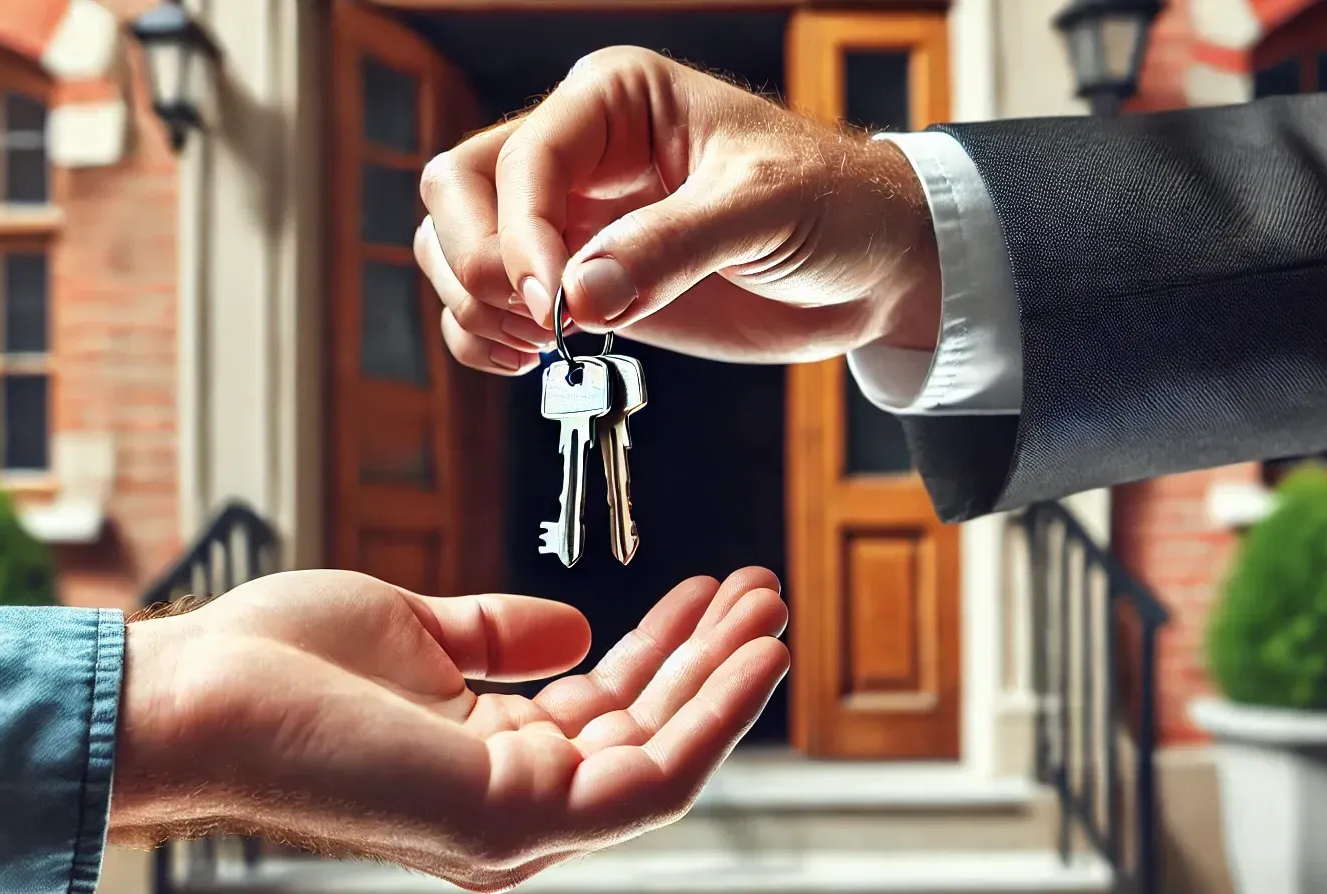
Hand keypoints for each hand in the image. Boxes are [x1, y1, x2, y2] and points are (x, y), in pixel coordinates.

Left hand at [110, 567, 788, 891]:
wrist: (195, 694)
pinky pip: (650, 779)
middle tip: (761, 588)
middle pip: (644, 733)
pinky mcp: (513, 821)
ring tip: (771, 604)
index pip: (603, 710)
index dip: (663, 649)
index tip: (706, 587)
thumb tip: (574, 627)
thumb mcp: (414, 632)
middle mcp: (511, 804)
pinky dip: (711, 718)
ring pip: (661, 757)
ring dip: (725, 680)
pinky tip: (748, 655)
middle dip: (709, 659)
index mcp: (485, 760)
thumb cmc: (273, 670)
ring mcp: (515, 824)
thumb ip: (496, 638)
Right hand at [415, 45, 940, 375]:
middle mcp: (576, 155)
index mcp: (614, 101)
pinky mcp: (575, 285)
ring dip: (474, 305)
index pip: (522, 157)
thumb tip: (581, 294)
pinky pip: (488, 307)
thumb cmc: (834, 203)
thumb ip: (673, 247)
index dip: (521, 231)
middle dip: (479, 262)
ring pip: (455, 249)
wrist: (871, 265)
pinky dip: (485, 340)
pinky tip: (533, 360)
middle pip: (458, 191)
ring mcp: (568, 221)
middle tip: (538, 321)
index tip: (553, 301)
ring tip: (540, 345)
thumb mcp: (764, 209)